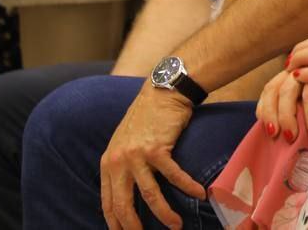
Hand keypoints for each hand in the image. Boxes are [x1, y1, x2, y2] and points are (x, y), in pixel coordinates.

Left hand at [100, 85, 202, 229]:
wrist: (162, 91)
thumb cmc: (148, 117)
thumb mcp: (125, 142)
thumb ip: (123, 165)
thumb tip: (129, 189)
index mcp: (108, 163)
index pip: (108, 202)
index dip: (115, 222)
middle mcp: (118, 161)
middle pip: (124, 204)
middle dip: (134, 226)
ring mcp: (137, 155)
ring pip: (149, 195)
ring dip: (164, 213)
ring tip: (176, 226)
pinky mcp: (157, 149)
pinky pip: (174, 175)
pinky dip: (188, 187)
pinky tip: (199, 194)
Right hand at [255, 64, 307, 145]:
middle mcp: (304, 69)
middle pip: (288, 90)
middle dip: (287, 115)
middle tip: (290, 137)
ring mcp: (290, 72)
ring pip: (273, 88)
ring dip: (270, 111)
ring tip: (273, 133)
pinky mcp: (282, 77)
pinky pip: (267, 89)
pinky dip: (263, 105)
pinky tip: (264, 121)